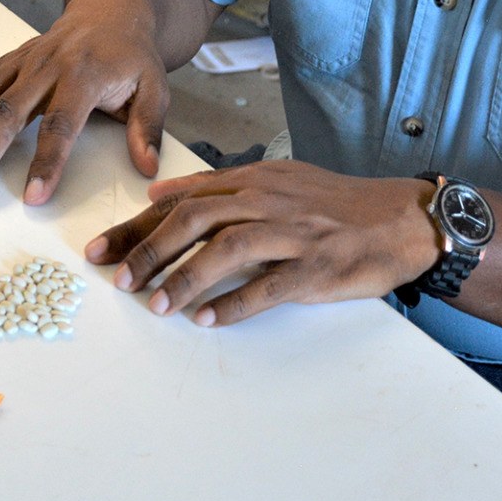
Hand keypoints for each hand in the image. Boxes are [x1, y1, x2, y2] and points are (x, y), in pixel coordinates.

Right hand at [0, 0, 170, 203]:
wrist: (110, 11)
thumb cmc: (132, 57)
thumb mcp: (154, 88)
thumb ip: (148, 128)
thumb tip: (148, 169)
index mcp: (85, 75)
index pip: (62, 124)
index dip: (46, 162)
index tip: (32, 197)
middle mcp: (47, 66)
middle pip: (8, 111)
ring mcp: (23, 61)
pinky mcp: (9, 60)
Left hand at [84, 161, 438, 325]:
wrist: (399, 219)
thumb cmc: (334, 204)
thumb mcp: (277, 180)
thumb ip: (221, 186)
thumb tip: (162, 193)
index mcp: (253, 180)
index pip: (183, 199)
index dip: (137, 224)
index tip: (102, 248)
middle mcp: (267, 201)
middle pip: (195, 219)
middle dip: (149, 249)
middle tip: (117, 277)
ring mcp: (292, 233)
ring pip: (226, 249)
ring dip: (184, 278)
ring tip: (154, 304)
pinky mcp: (316, 267)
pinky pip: (268, 286)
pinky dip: (234, 303)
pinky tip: (206, 319)